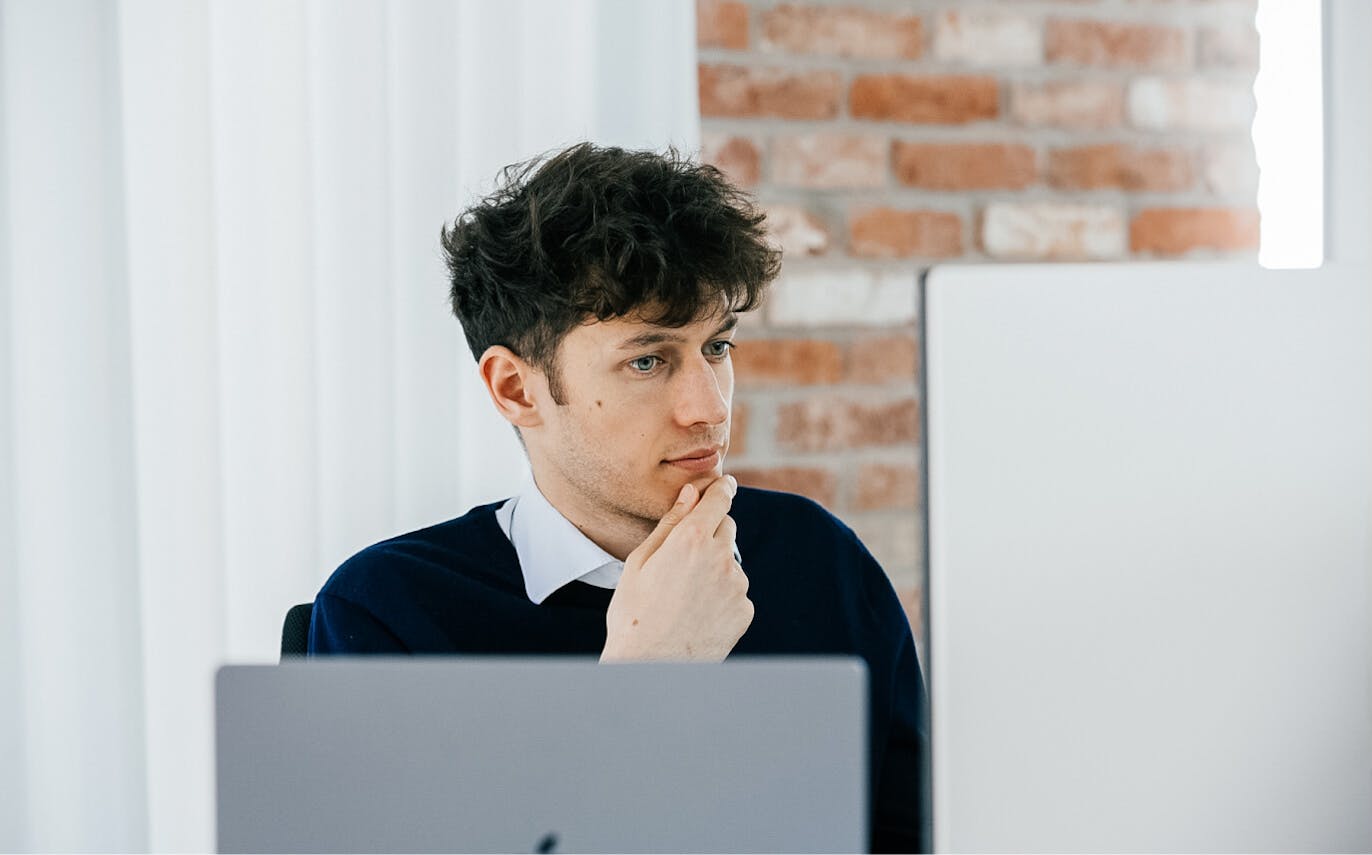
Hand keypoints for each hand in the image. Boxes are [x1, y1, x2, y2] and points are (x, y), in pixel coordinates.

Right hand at [601, 475, 752, 662]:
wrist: (651, 668)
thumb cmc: (634, 613)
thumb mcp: (640, 562)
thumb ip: (670, 523)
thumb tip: (691, 493)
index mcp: (692, 540)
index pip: (718, 499)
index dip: (721, 488)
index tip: (724, 483)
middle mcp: (720, 558)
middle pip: (726, 526)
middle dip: (710, 531)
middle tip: (684, 556)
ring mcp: (737, 586)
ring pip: (730, 561)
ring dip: (715, 566)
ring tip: (685, 594)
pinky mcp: (745, 610)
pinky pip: (736, 591)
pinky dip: (722, 595)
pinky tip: (698, 612)